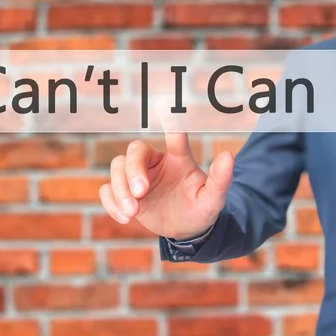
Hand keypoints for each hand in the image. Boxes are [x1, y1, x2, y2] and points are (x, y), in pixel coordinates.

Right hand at [99, 113, 233, 239]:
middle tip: (141, 193)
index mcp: (178, 159)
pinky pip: (107, 189)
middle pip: (134, 151)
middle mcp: (155, 163)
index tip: (164, 104)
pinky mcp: (124, 194)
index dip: (170, 121)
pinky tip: (124, 218)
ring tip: (132, 212)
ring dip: (120, 189)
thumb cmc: (201, 209)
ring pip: (116, 167)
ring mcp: (137, 178)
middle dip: (133, 171)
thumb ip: (220, 179)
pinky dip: (111, 202)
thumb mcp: (213, 199)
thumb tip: (228, 156)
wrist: (186, 231)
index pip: (174, 135)